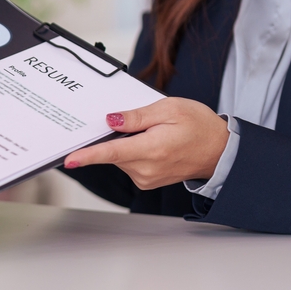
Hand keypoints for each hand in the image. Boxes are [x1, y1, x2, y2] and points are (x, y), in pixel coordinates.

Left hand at [63, 98, 228, 189]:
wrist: (220, 151)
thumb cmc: (199, 127)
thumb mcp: (169, 109)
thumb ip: (136, 117)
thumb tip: (111, 121)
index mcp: (152, 149)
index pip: (111, 153)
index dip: (88, 155)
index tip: (70, 159)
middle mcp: (146, 169)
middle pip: (113, 151)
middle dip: (117, 135)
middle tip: (143, 122)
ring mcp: (146, 178)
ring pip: (120, 156)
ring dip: (127, 142)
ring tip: (154, 132)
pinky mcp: (147, 180)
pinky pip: (128, 162)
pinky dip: (133, 150)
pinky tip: (152, 142)